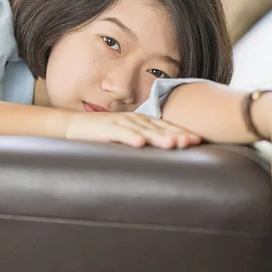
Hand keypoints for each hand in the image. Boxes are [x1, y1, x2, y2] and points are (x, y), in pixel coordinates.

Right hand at [65, 111, 201, 148]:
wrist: (74, 125)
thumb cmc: (103, 133)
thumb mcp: (127, 134)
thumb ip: (143, 139)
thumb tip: (163, 151)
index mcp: (141, 122)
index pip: (165, 127)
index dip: (181, 132)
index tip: (197, 140)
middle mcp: (134, 120)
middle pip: (159, 128)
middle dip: (177, 135)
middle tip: (193, 142)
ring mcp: (121, 123)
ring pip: (144, 131)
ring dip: (159, 137)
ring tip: (173, 144)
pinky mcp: (106, 129)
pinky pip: (121, 133)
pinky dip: (130, 137)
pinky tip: (140, 143)